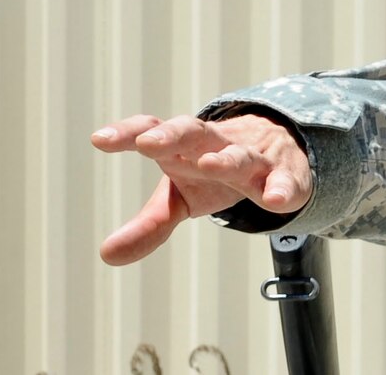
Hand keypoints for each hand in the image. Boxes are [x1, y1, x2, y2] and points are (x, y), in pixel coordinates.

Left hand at [91, 113, 311, 265]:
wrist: (276, 149)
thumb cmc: (213, 172)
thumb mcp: (179, 199)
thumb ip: (147, 224)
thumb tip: (106, 254)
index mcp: (184, 146)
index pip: (152, 131)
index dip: (127, 133)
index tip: (99, 140)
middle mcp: (215, 144)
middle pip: (192, 131)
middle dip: (171, 134)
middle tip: (148, 143)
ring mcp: (252, 157)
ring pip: (239, 154)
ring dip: (224, 159)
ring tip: (208, 165)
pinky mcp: (286, 175)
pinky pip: (285, 180)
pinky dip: (281, 188)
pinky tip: (274, 201)